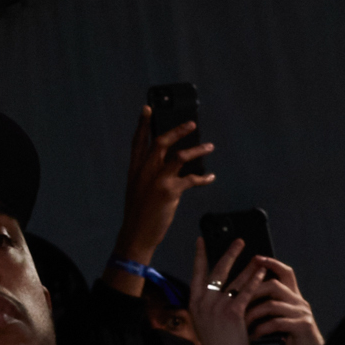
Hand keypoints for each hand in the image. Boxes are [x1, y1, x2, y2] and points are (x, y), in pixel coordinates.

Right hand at [112, 106, 216, 274]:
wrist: (136, 235)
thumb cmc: (139, 214)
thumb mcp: (138, 190)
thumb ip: (150, 174)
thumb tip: (172, 162)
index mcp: (134, 170)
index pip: (137, 142)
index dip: (143, 124)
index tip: (148, 108)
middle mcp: (144, 172)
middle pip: (160, 142)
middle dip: (177, 130)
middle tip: (191, 123)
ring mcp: (156, 181)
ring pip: (179, 155)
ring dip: (197, 150)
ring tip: (209, 147)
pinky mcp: (169, 191)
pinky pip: (191, 179)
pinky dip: (203, 178)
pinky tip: (210, 177)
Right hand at [185, 238, 255, 344]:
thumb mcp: (205, 323)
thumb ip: (210, 306)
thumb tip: (221, 290)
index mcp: (195, 304)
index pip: (196, 274)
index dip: (200, 257)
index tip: (202, 241)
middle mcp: (203, 303)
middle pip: (216, 272)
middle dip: (228, 254)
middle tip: (239, 241)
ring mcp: (216, 307)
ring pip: (234, 280)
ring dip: (248, 266)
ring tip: (258, 256)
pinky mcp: (232, 313)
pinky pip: (246, 292)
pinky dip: (255, 280)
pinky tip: (262, 272)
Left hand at [237, 256, 324, 344]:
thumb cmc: (291, 338)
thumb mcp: (279, 319)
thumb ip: (268, 307)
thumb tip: (243, 298)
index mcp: (293, 297)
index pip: (286, 273)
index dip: (272, 263)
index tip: (256, 257)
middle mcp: (299, 301)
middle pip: (274, 285)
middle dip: (251, 291)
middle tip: (234, 302)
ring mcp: (302, 312)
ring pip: (272, 304)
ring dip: (252, 314)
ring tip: (240, 324)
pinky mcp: (302, 326)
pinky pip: (277, 323)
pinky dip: (260, 329)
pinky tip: (251, 337)